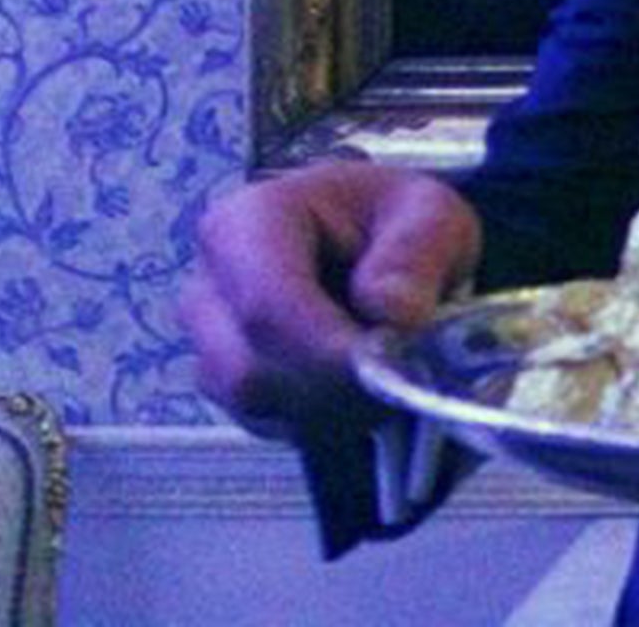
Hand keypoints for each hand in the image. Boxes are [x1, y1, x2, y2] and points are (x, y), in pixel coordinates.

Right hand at [179, 163, 480, 439]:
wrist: (373, 236)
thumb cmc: (395, 218)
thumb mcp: (429, 213)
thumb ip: (416, 253)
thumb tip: (393, 315)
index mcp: (247, 222)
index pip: (265, 306)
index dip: (325, 351)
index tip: (388, 369)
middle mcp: (210, 287)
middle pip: (249, 371)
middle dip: (335, 390)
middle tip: (409, 376)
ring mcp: (210, 342)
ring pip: (256, 408)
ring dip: (335, 411)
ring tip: (394, 374)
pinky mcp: (227, 386)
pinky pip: (269, 425)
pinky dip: (327, 423)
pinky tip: (367, 391)